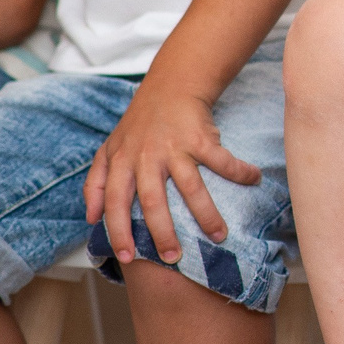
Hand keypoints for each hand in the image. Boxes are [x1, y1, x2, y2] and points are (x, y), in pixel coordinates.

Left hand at [84, 84, 261, 265]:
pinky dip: (239, 171)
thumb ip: (95, 183)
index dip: (118, 230)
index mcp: (121, 163)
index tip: (128, 256)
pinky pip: (221, 159)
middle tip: (173, 257)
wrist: (169, 87)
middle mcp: (146, 158)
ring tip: (218, 236)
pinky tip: (253, 180)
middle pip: (152, 201)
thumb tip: (90, 218)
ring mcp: (174, 148)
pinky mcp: (200, 138)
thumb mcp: (108, 150)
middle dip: (163, 232)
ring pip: (190, 187)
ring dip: (206, 214)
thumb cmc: (139, 124)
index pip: (114, 202)